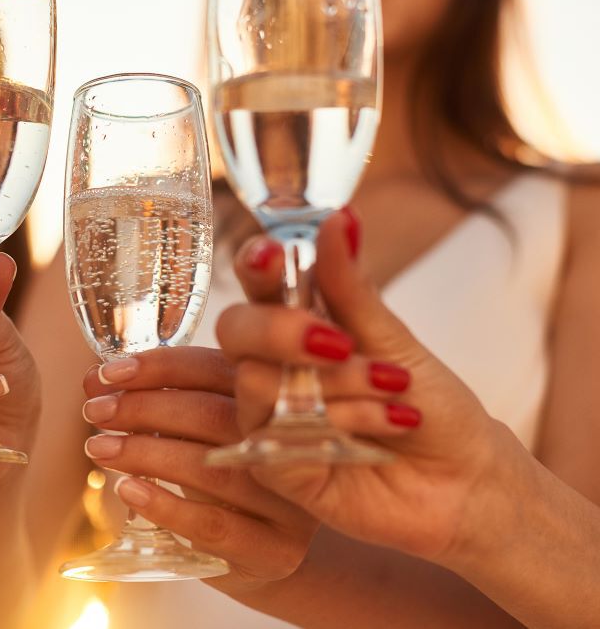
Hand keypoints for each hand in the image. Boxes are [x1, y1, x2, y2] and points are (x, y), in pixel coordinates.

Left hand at [81, 347, 317, 593]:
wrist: (262, 556)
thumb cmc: (223, 484)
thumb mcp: (199, 436)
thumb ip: (159, 403)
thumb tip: (96, 383)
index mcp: (271, 401)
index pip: (214, 369)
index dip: (158, 367)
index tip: (108, 375)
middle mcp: (289, 445)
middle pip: (212, 414)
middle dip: (143, 408)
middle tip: (96, 412)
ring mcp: (288, 501)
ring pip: (210, 468)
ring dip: (145, 453)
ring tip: (99, 449)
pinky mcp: (276, 551)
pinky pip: (214, 525)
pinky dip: (165, 506)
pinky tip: (128, 491)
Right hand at [220, 210, 519, 566]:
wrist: (466, 481)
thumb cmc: (432, 406)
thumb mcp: (395, 340)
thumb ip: (352, 287)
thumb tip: (339, 217)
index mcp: (297, 325)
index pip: (256, 285)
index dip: (254, 265)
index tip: (273, 252)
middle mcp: (273, 368)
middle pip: (234, 330)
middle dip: (280, 328)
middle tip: (337, 339)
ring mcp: (268, 416)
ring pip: (259, 381)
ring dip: (335, 381)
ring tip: (393, 388)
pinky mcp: (273, 465)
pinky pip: (279, 432)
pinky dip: (343, 420)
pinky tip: (389, 424)